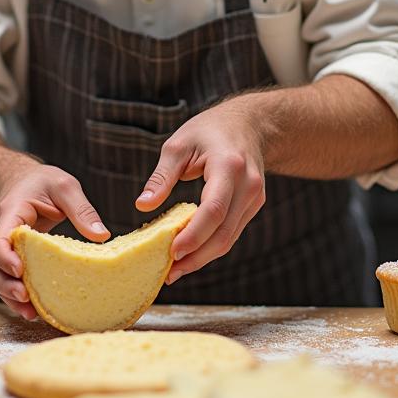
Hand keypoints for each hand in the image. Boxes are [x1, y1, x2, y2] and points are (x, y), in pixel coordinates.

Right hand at [0, 162, 108, 319]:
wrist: (22, 181)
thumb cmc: (40, 181)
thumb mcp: (64, 185)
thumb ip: (81, 208)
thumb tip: (101, 236)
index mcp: (10, 215)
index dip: (5, 258)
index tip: (20, 271)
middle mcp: (4, 235)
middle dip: (8, 286)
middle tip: (26, 299)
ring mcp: (8, 250)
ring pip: (1, 278)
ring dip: (12, 297)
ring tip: (32, 314)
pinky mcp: (17, 259)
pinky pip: (13, 279)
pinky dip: (21, 296)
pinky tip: (36, 310)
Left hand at [137, 95, 266, 284]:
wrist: (249, 124)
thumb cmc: (209, 131)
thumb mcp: (178, 145)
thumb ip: (162, 177)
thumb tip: (142, 205)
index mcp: (229, 166)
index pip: (213, 209)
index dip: (194, 235)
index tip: (172, 252)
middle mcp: (248, 185)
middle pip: (223, 232)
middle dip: (196, 257)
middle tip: (169, 273)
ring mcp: (254, 198)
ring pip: (229, 238)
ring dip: (203, 257)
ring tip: (175, 269)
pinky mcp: (253, 206)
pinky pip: (232, 232)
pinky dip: (211, 246)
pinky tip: (191, 253)